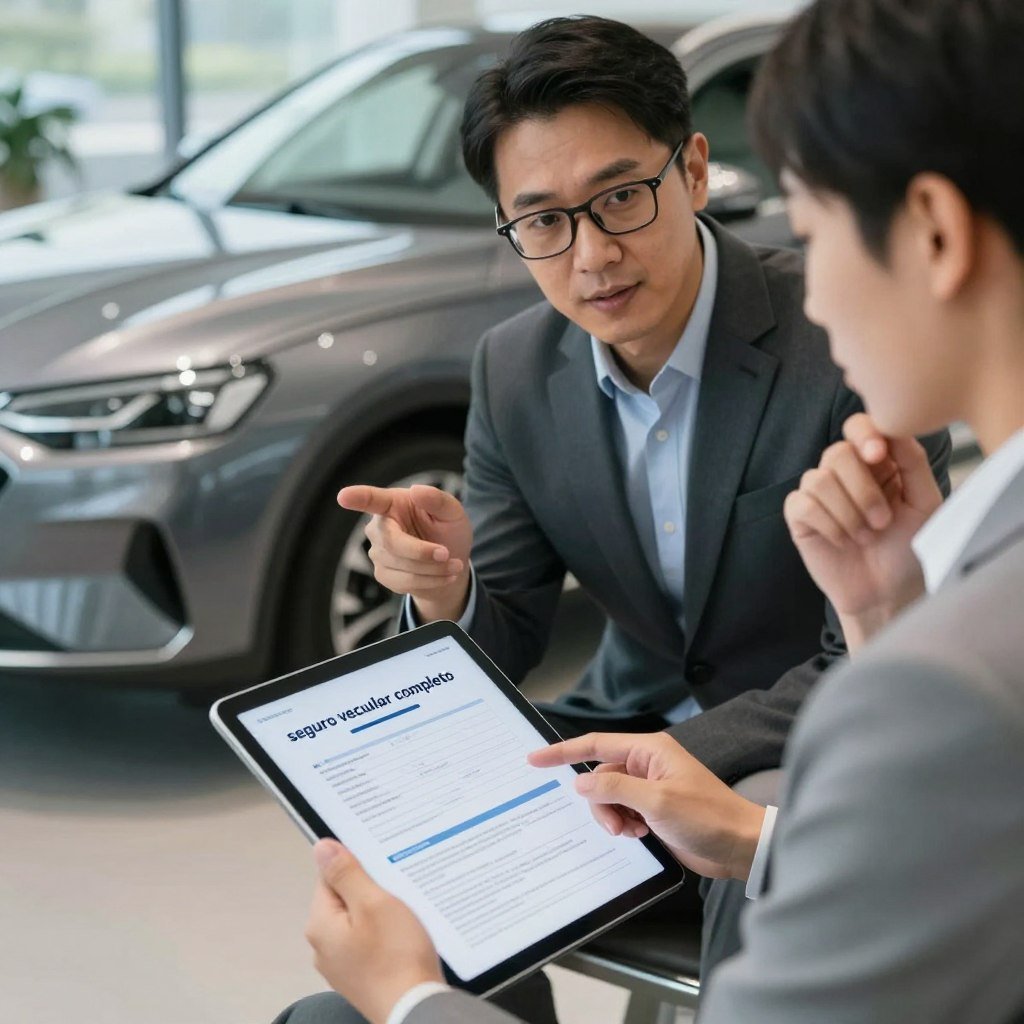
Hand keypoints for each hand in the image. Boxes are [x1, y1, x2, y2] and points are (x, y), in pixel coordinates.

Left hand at [305, 840, 443, 1023]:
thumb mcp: (373, 903)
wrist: (415, 1010)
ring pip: (360, 920)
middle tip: (396, 895)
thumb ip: (346, 873)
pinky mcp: (361, 974)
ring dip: (381, 912)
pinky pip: (369, 940)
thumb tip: (322, 848)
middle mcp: (324, 946)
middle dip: (372, 890)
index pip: (330, 876)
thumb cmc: (396, 960)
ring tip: (404, 918)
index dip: (358, 867)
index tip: (381, 869)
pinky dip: (385, 934)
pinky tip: (403, 938)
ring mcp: (342, 963)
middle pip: (345, 898)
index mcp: (320, 925)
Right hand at [338, 484, 472, 621]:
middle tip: (448, 555)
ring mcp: (377, 552)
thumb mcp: (452, 512)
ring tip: (454, 566)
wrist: (451, 563)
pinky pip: (404, 582)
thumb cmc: (448, 530)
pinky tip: (444, 575)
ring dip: (433, 569)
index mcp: (393, 503)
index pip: (372, 499)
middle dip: (423, 553)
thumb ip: (438, 500)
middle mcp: (379, 526)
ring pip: (401, 566)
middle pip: (393, 543)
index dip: (357, 498)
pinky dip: (430, 581)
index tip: (344, 497)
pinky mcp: (383, 574)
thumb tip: (416, 490)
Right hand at [528, 733, 764, 880]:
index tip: (534, 760)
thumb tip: (581, 781)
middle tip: (616, 826)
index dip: (562, 752)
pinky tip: (641, 836)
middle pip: (600, 776)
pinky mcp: (653, 810)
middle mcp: (646, 765)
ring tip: (633, 832)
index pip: (595, 744)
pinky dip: (623, 825)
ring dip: (612, 817)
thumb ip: (615, 788)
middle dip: (600, 802)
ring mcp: (649, 788)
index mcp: (649, 750)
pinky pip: (622, 813)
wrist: (740, 846)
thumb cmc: (708, 817)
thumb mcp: (657, 801)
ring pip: (608, 798)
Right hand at [783, 414, 941, 649]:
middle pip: (837, 452)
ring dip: (848, 513)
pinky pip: (802, 503)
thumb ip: (913, 463)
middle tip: (882, 522)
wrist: (887, 591)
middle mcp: (844, 471)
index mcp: (875, 462)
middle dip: (863, 490)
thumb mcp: (925, 503)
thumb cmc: (908, 548)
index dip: (864, 434)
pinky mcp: (799, 515)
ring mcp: (818, 492)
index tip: (879, 455)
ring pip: (819, 479)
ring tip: (865, 537)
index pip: (858, 426)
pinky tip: (843, 541)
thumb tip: (894, 430)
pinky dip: (828, 525)